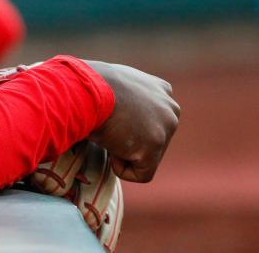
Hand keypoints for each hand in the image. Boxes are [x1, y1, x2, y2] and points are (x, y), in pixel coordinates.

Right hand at [85, 61, 179, 182]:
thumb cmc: (92, 86)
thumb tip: (122, 112)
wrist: (87, 91)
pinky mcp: (155, 146)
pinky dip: (122, 168)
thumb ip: (132, 98)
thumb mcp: (118, 85)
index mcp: (162, 90)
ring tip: (109, 134)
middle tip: (110, 128)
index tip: (112, 118)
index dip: (129, 126)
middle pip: (153, 140)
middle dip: (131, 141)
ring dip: (126, 152)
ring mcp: (166, 127)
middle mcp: (170, 107)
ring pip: (148, 157)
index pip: (153, 120)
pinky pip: (141, 174)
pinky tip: (110, 148)